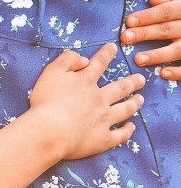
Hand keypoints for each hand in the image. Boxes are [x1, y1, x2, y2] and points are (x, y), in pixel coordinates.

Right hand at [27, 43, 144, 160]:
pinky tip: (131, 127)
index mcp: (86, 82)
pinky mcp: (103, 138)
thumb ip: (67, 60)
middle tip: (141, 79)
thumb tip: (84, 59)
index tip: (113, 48)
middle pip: (120, 88)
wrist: (50, 130)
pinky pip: (120, 135)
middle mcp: (99, 99)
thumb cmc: (46, 101)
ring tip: (141, 99)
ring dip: (134, 103)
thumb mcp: (51, 72)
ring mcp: (104, 119)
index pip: (99, 64)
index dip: (106, 54)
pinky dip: (127, 131)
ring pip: (125, 109)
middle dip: (132, 82)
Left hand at [122, 0, 180, 78]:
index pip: (166, 11)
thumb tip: (154, 0)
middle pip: (168, 30)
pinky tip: (163, 73)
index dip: (148, 16)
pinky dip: (178, 71)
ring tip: (138, 59)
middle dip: (146, 34)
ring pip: (178, 49)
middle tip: (125, 38)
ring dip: (158, 55)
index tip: (129, 22)